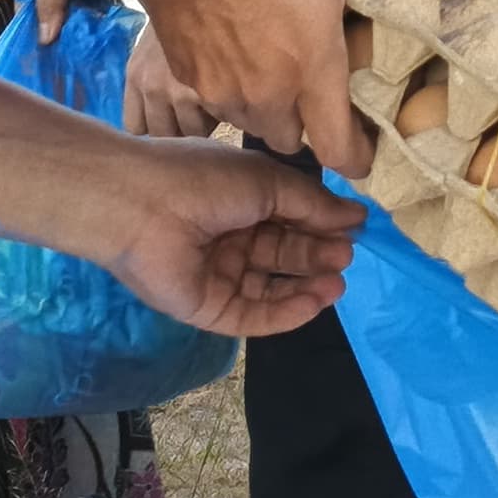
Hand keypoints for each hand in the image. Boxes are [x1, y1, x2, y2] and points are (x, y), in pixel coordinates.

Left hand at [89, 137, 365, 337]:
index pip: (290, 217)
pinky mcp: (207, 309)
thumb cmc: (204, 180)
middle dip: (317, 256)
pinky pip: (251, 316)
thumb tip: (357, 216)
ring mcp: (218, 275)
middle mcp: (230, 238)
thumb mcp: (268, 181)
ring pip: (271, 288)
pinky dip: (284, 314)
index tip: (355, 230)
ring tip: (336, 284)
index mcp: (241, 200)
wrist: (140, 208)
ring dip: (306, 288)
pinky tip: (312, 305)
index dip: (322, 224)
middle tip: (346, 258)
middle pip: (284, 254)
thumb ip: (312, 204)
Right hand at [126, 0, 399, 177]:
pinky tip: (236, 47)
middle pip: (293, 140)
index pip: (339, 150)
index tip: (364, 148)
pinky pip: (218, 101)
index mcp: (314, 69)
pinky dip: (232, 88)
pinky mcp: (188, 79)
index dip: (357, 158)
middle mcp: (269, 94)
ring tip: (271, 61)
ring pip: (253, 121)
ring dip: (266, 106)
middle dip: (306, 123)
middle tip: (311, 82)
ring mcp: (224, 91)